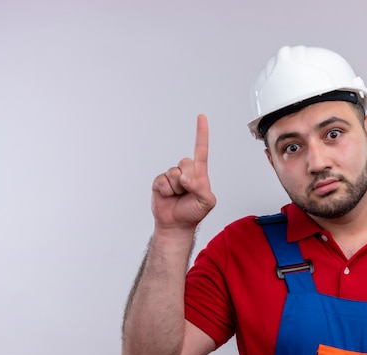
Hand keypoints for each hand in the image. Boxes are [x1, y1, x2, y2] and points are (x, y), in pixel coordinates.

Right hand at [151, 114, 216, 232]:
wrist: (176, 224)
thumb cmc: (194, 212)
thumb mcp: (206, 202)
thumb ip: (201, 188)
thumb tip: (186, 179)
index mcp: (199, 173)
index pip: (201, 150)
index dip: (201, 133)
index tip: (201, 117)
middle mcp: (185, 171)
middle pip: (186, 162)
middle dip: (187, 178)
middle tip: (187, 191)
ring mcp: (172, 176)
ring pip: (174, 173)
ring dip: (177, 188)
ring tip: (179, 196)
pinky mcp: (160, 182)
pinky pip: (162, 181)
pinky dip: (166, 191)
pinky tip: (169, 197)